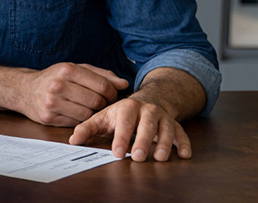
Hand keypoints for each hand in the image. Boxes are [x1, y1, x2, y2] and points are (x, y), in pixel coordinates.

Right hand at [16, 62, 128, 125]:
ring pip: (88, 114)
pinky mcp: (48, 117)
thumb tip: (124, 84)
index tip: (110, 94)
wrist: (25, 90)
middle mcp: (58, 85)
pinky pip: (76, 122)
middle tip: (100, 102)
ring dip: (92, 113)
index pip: (102, 85)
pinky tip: (75, 112)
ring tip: (87, 106)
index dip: (112, 92)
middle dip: (103, 103)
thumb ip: (101, 75)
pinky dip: (79, 119)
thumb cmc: (55, 78)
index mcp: (67, 70)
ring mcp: (52, 103)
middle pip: (96, 101)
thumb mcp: (76, 69)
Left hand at [69, 96, 190, 161]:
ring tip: (160, 158)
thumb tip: (73, 141)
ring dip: (164, 143)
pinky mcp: (175, 124)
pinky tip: (184, 154)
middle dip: (142, 141)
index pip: (124, 123)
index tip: (117, 152)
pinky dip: (184, 143)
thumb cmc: (120, 114)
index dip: (121, 138)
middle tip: (138, 157)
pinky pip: (182, 133)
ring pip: (166, 129)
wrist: (146, 101)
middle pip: (146, 125)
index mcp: (127, 107)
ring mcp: (163, 117)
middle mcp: (147, 110)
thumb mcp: (102, 118)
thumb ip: (87, 129)